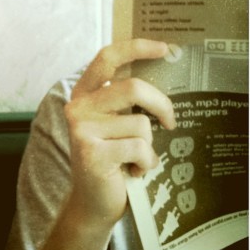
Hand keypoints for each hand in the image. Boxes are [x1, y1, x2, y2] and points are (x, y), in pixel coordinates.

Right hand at [63, 39, 175, 227]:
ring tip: (136, 160)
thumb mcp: (114, 123)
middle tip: (170, 121)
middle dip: (161, 105)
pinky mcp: (92, 152)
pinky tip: (132, 171)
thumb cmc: (111, 160)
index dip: (136, 47)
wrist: (92, 202)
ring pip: (140, 124)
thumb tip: (163, 80)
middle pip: (133, 88)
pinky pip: (139, 148)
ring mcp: (82, 129)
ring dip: (149, 147)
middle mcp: (78, 107)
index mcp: (84, 94)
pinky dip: (146, 163)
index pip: (107, 58)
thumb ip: (125, 102)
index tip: (164, 48)